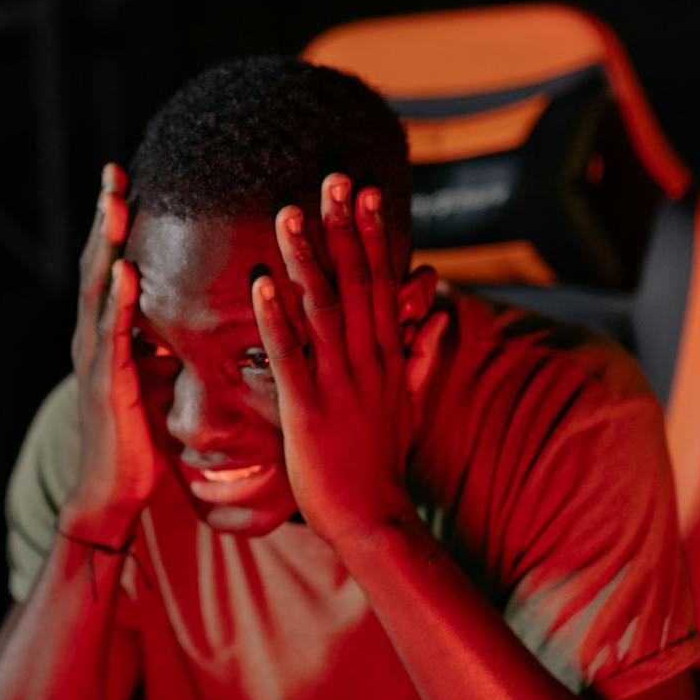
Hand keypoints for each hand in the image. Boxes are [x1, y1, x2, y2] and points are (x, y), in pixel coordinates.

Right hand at [61, 163, 158, 545]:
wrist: (115, 492)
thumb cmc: (138, 438)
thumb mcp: (156, 379)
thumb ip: (163, 344)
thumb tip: (192, 315)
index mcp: (106, 335)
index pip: (110, 266)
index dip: (115, 225)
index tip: (126, 181)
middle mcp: (93, 339)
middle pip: (97, 264)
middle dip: (105, 217)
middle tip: (113, 170)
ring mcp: (95, 360)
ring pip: (98, 290)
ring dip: (107, 244)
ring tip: (115, 202)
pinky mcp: (106, 385)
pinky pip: (112, 335)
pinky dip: (117, 301)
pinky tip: (125, 270)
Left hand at [250, 173, 450, 549]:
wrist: (374, 519)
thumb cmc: (384, 464)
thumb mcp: (411, 405)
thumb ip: (423, 356)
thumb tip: (438, 314)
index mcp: (389, 356)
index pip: (382, 283)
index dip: (372, 236)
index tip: (366, 193)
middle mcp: (368, 361)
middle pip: (357, 282)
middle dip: (343, 229)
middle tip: (333, 179)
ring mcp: (339, 384)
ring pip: (323, 309)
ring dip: (306, 258)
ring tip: (288, 213)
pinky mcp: (308, 411)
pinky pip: (290, 357)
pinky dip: (276, 319)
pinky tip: (261, 285)